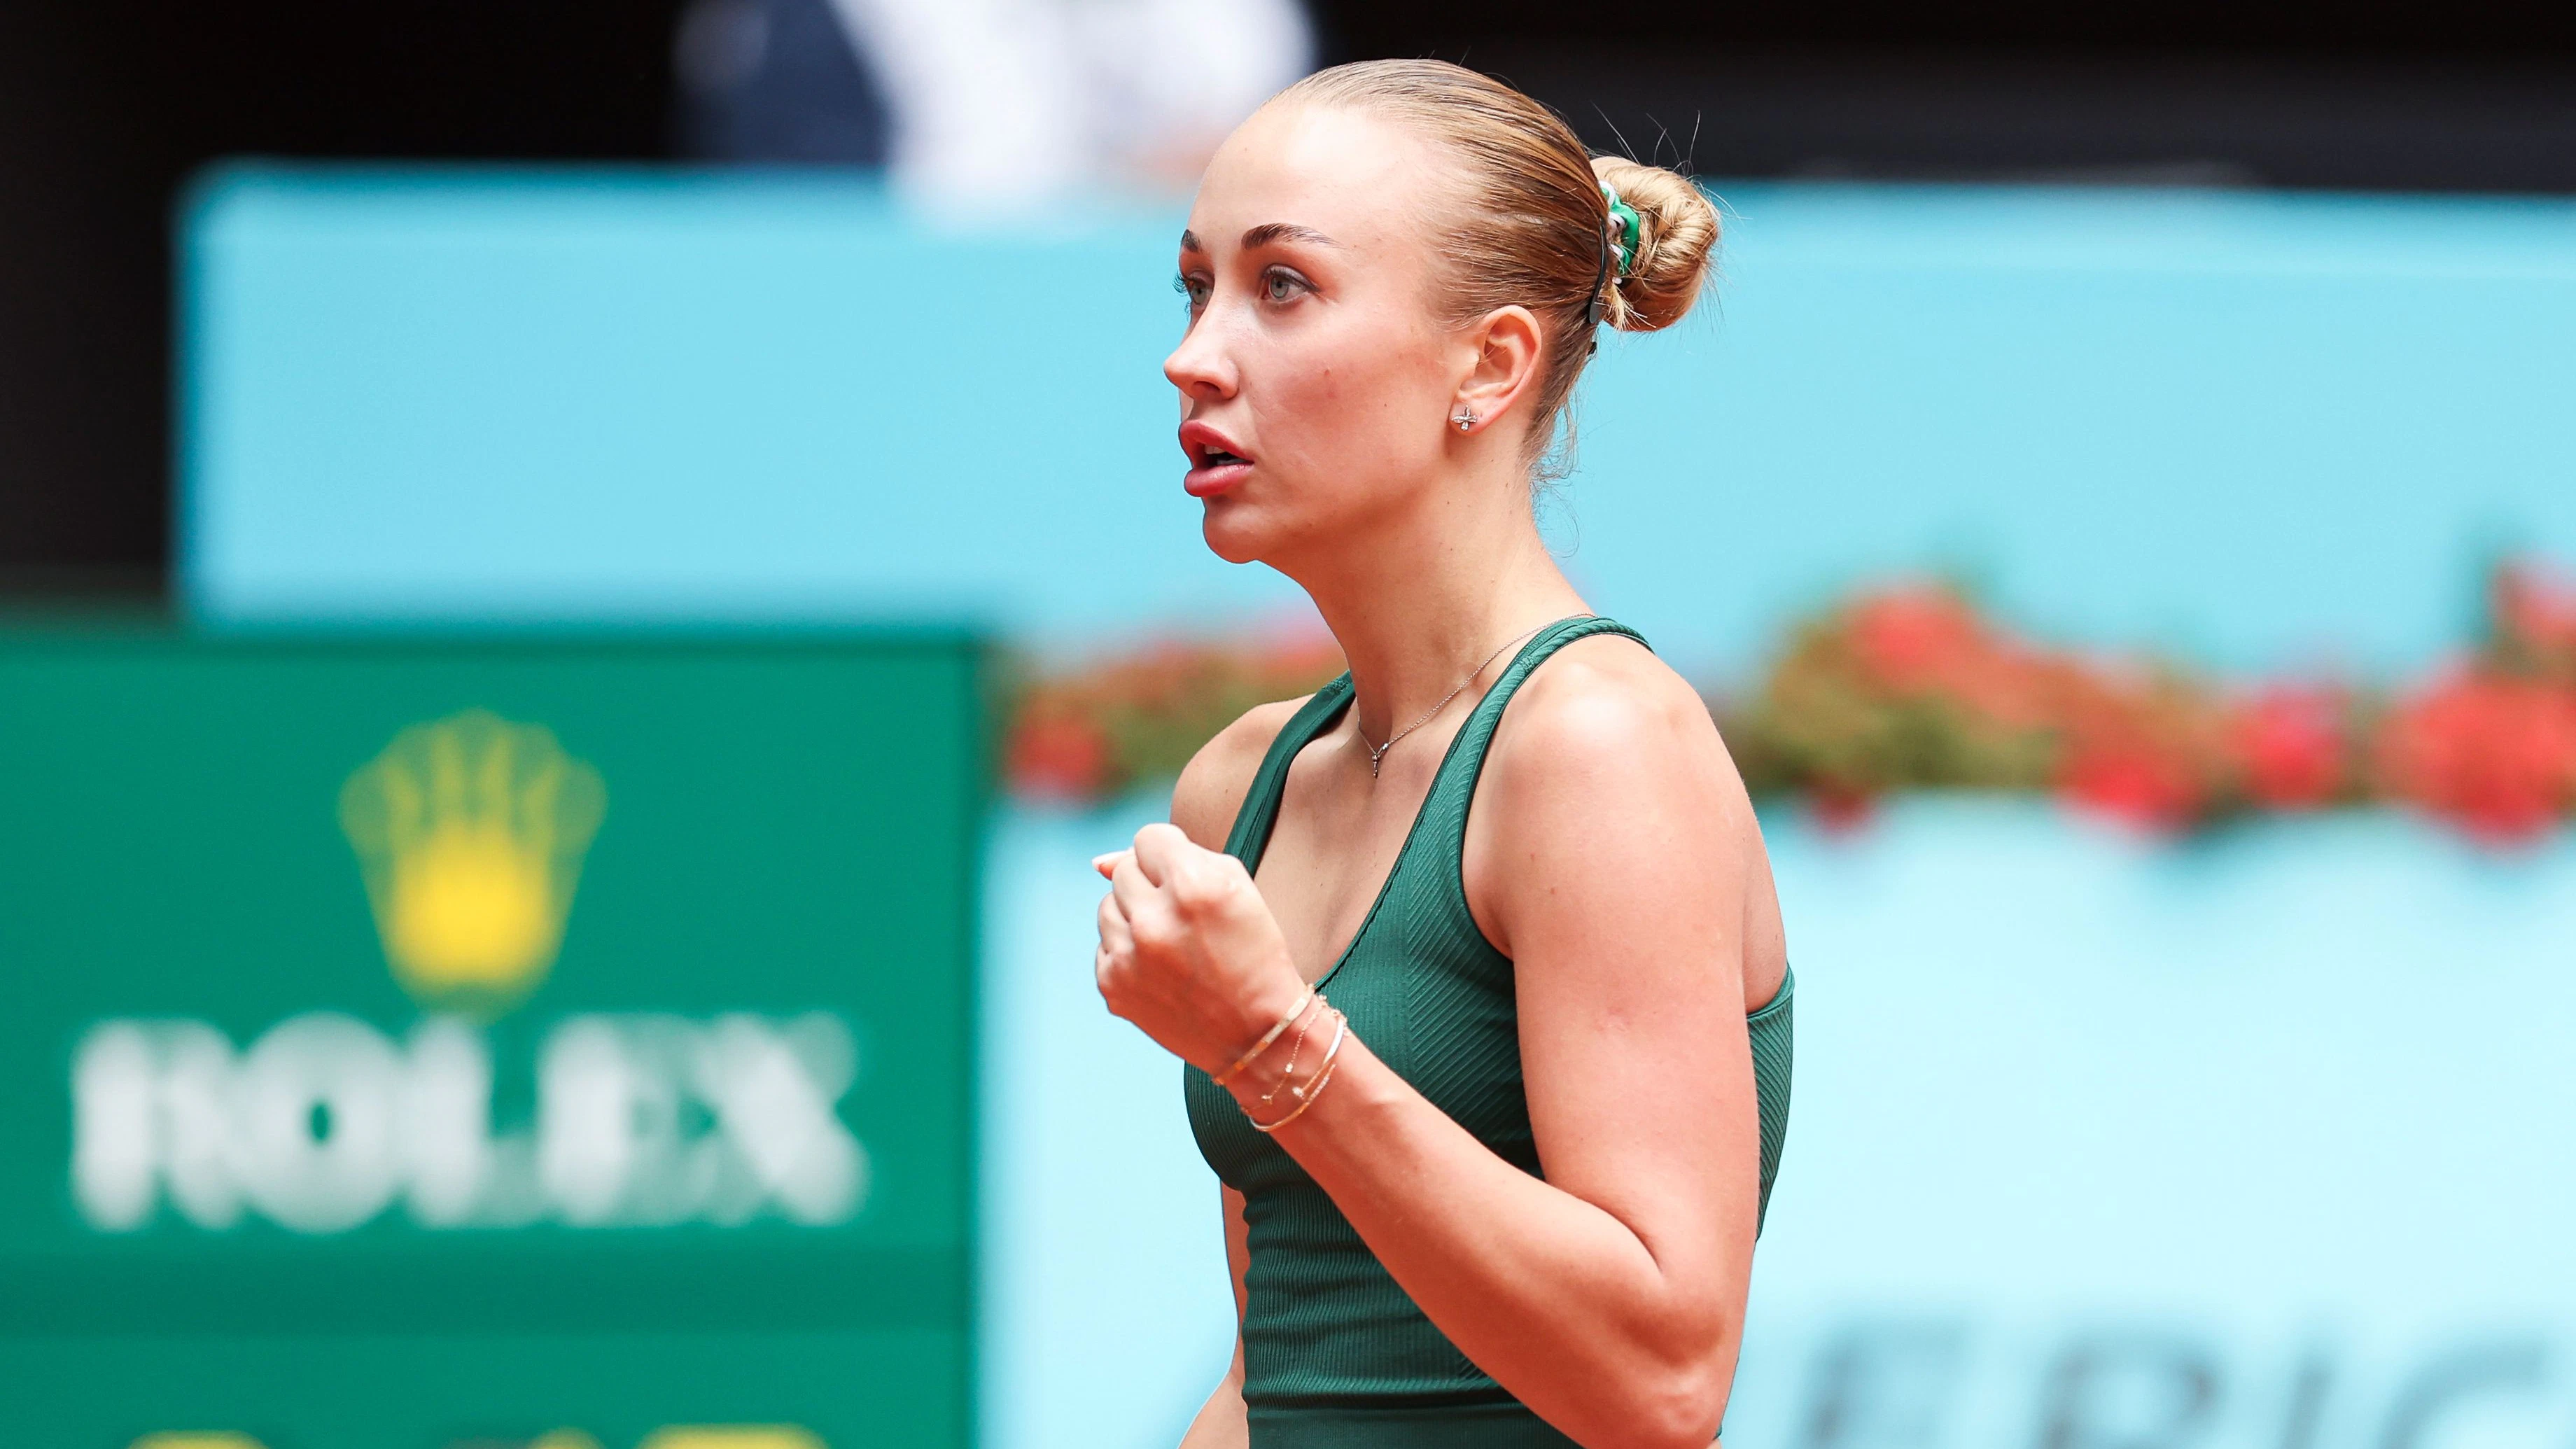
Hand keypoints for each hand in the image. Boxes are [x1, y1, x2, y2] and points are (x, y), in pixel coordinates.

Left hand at [1094, 822, 1309, 1075]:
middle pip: (1125, 871)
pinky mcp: (1113, 986)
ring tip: (1174, 943)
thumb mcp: (1235, 888)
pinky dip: (1128, 952)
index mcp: (1194, 885)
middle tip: (1187, 918)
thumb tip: (1098, 862)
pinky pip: (1105, 945)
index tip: (1188, 880)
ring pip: (1107, 906)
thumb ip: (1173, 856)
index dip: (1170, 855)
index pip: (1148, 838)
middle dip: (1153, 886)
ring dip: (1136, 917)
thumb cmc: (1253, 952)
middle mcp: (1155, 919)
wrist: (1258, 1033)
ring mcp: (1129, 956)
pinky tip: (1162, 969)